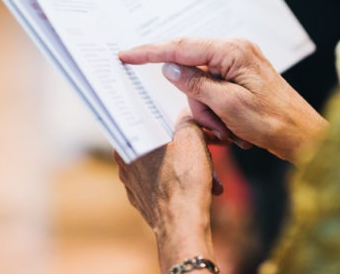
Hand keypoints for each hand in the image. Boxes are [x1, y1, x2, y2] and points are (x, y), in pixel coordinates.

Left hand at [116, 115, 216, 270]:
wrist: (184, 225)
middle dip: (189, 146)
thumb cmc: (184, 181)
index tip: (189, 123)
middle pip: (162, 144)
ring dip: (191, 166)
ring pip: (167, 164)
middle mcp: (126, 164)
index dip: (173, 120)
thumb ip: (186, 119)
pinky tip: (206, 186)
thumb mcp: (191, 136)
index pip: (148, 120)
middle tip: (208, 147)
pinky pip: (168, 183)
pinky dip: (185, 182)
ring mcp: (135, 185)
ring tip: (212, 173)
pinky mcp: (147, 202)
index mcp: (129, 143)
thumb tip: (186, 114)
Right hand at [119, 38, 327, 162]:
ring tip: (231, 132)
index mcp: (232, 51)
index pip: (181, 47)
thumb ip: (195, 83)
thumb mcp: (228, 105)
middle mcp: (235, 52)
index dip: (150, 53)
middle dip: (198, 104)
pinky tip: (235, 131)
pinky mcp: (241, 79)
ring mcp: (239, 65)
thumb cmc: (272, 121)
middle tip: (218, 127)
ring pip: (200, 88)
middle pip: (191, 72)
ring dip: (209, 114)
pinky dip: (218, 114)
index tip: (125, 55)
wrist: (303, 136)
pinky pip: (214, 94)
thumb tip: (169, 68)